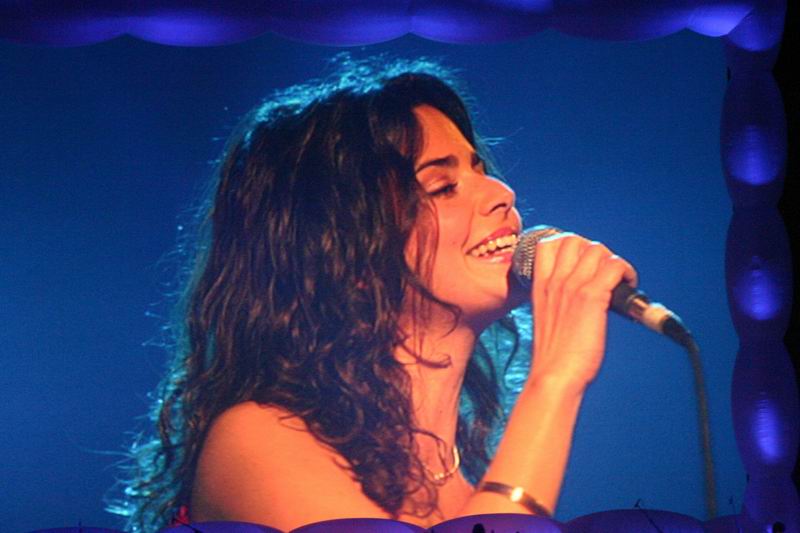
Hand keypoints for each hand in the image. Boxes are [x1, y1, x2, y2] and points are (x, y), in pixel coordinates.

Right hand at [528, 233, 636, 389]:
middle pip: (575, 240)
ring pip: (597, 250)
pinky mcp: (592, 297)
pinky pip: (614, 266)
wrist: (554, 375)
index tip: (585, 263)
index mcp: (540, 285)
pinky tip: (629, 286)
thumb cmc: (553, 356)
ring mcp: (572, 287)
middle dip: (595, 251)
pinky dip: (626, 272)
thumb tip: (580, 298)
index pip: (550, 243)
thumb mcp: (546, 319)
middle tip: (605, 273)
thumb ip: (557, 302)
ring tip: (620, 281)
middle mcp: (555, 281)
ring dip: (613, 261)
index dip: (572, 246)